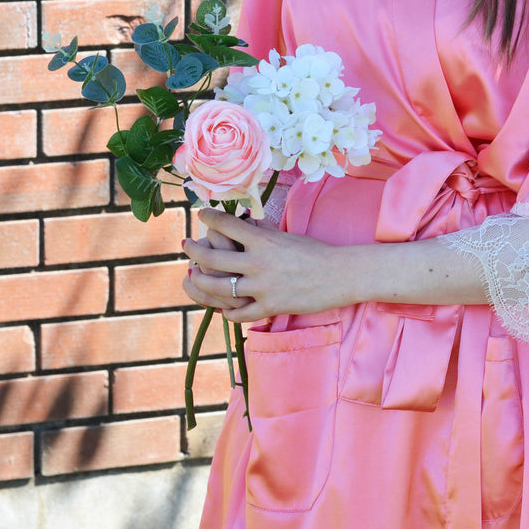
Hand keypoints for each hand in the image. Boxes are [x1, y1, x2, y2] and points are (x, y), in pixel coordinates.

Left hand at [181, 208, 355, 322]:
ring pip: (217, 287)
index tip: (202, 215)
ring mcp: (262, 287)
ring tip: (193, 275)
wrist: (340, 274)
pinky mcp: (269, 307)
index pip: (227, 225)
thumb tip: (244, 225)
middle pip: (213, 257)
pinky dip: (226, 311)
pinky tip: (222, 308)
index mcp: (264, 240)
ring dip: (200, 281)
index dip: (210, 218)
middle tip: (187, 245)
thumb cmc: (316, 252)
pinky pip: (238, 313)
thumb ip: (263, 234)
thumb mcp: (287, 237)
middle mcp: (258, 262)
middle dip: (194, 250)